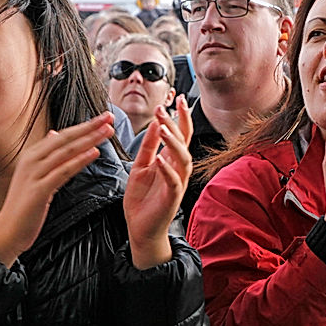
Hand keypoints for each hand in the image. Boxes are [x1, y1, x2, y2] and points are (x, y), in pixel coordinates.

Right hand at [0, 113, 114, 267]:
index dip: (83, 126)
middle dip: (89, 127)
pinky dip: (79, 161)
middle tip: (108, 118)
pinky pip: (63, 172)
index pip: (62, 136)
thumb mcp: (34, 174)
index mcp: (32, 155)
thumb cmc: (24, 205)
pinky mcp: (38, 190)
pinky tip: (94, 153)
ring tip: (107, 131)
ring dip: (89, 140)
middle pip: (65, 139)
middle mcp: (31, 160)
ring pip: (66, 152)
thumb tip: (55, 133)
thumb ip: (45, 155)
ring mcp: (34, 174)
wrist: (7, 231)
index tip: (103, 118)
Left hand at [124, 96, 193, 268]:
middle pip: (184, 141)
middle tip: (168, 107)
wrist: (141, 228)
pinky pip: (173, 180)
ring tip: (164, 128)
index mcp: (170, 160)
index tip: (176, 98)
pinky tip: (160, 159)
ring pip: (182, 158)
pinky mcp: (172, 197)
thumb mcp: (140, 166)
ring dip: (174, 142)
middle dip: (178, 123)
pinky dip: (168, 169)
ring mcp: (177, 182)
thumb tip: (155, 124)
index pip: (180, 133)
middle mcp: (178, 169)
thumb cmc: (142, 199)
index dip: (180, 116)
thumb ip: (148, 147)